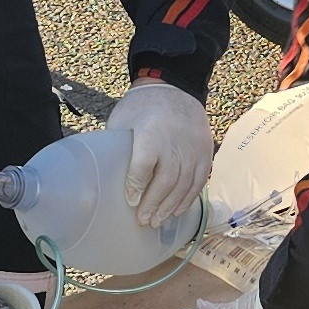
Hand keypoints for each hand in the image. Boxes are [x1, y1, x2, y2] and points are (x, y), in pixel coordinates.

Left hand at [105, 77, 214, 230]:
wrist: (176, 88)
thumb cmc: (142, 106)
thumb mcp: (123, 118)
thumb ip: (117, 145)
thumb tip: (103, 173)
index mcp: (151, 130)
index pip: (145, 162)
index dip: (137, 184)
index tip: (131, 200)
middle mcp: (175, 140)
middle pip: (167, 179)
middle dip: (154, 203)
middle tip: (144, 220)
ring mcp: (194, 147)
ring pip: (184, 184)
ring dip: (170, 206)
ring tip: (158, 220)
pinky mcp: (205, 152)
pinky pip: (199, 180)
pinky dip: (188, 198)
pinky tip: (177, 211)